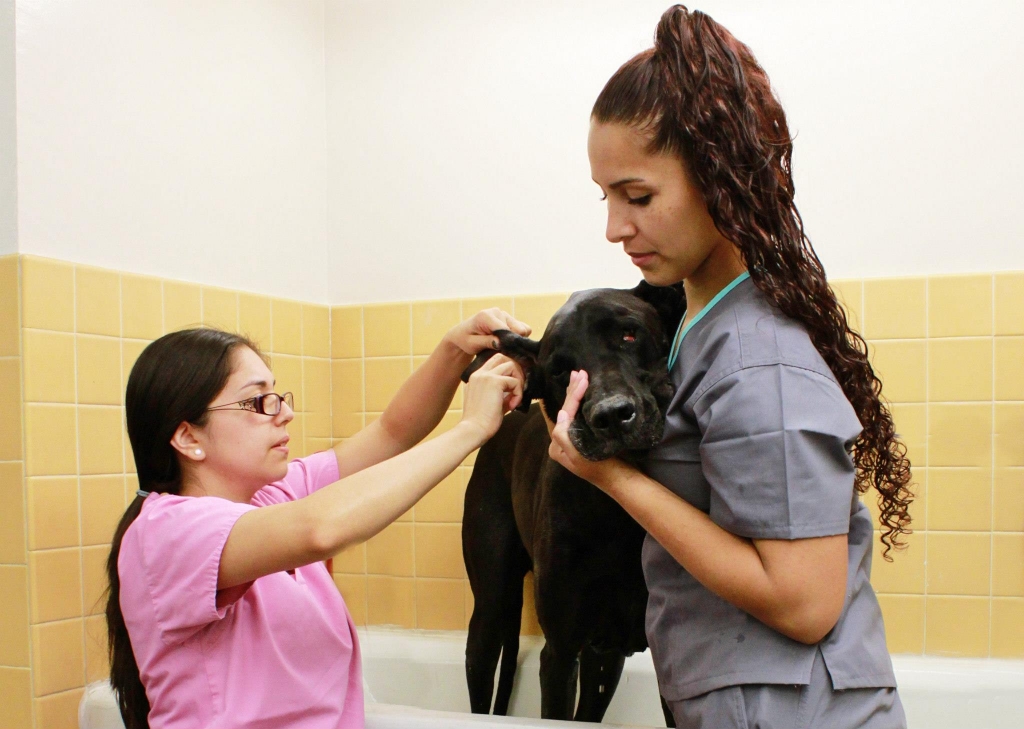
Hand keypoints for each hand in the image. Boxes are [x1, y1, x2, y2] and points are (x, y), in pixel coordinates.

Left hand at [445, 308, 531, 355]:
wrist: (463, 334)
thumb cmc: (465, 340)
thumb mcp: (472, 344)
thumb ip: (486, 342)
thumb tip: (501, 342)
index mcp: (486, 316)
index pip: (505, 330)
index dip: (506, 343)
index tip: (500, 351)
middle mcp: (498, 312)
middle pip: (518, 330)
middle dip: (511, 342)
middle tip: (499, 349)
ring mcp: (505, 314)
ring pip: (523, 330)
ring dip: (514, 340)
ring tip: (500, 345)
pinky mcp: (510, 319)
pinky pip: (524, 329)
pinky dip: (517, 337)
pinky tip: (506, 342)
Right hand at [460, 354, 524, 443]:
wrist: (473, 430)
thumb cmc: (481, 421)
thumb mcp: (492, 401)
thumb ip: (502, 392)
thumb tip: (517, 389)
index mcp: (476, 377)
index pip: (495, 362)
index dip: (509, 371)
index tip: (514, 386)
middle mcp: (480, 373)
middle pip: (503, 357)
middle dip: (515, 370)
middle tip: (518, 388)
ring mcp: (486, 376)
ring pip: (511, 365)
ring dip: (518, 380)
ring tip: (516, 397)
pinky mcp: (494, 382)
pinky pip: (514, 381)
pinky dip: (518, 393)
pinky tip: (513, 406)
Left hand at [545, 370, 624, 487]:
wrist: (620, 480)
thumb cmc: (600, 469)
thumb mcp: (578, 455)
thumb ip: (564, 436)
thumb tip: (562, 413)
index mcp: (557, 446)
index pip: (563, 414)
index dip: (572, 395)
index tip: (581, 379)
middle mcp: (562, 441)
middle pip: (566, 410)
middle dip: (572, 390)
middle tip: (579, 372)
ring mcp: (574, 438)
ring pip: (573, 411)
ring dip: (576, 393)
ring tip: (579, 376)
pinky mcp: (585, 437)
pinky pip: (580, 415)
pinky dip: (582, 402)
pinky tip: (584, 391)